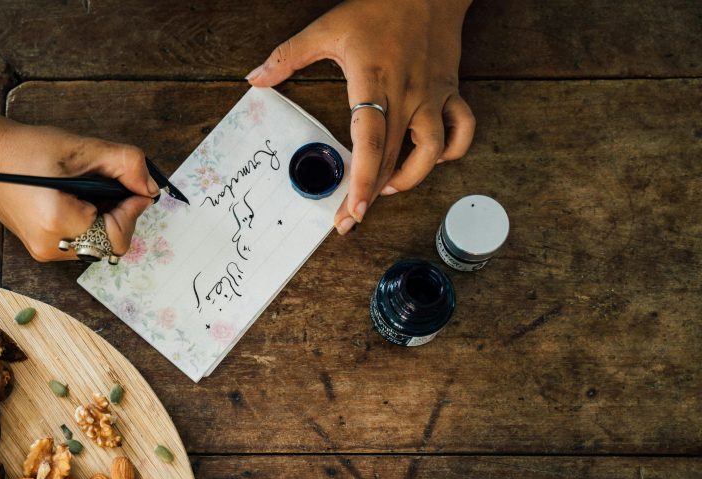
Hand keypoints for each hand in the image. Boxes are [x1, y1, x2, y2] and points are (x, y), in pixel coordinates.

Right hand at [0, 118, 158, 261]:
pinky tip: (77, 198)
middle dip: (120, 214)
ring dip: (105, 218)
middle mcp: (50, 247)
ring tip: (89, 188)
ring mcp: (44, 252)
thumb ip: (124, 165)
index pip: (117, 236)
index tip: (135, 187)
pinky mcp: (41, 248)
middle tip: (112, 184)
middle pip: (110, 244)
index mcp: (58, 224)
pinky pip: (81, 242)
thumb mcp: (80, 149)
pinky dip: (90, 222)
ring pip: (97, 244)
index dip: (133, 211)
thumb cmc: (25, 149)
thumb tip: (150, 187)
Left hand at [247, 0, 475, 233]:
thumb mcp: (326, 27)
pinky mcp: (449, 92)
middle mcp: (407, 96)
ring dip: (411, 178)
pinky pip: (462, 131)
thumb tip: (255, 79)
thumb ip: (288, 56)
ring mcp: (432, 97)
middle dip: (372, 196)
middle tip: (350, 218)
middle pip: (393, 159)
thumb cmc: (379, 6)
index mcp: (374, 84)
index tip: (353, 211)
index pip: (371, 144)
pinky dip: (451, 151)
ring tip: (387, 187)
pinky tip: (430, 159)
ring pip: (432, 153)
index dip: (363, 182)